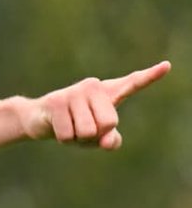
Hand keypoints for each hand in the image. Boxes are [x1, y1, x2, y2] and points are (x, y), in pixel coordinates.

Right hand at [16, 60, 170, 149]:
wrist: (40, 120)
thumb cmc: (74, 127)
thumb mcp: (96, 138)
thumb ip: (110, 140)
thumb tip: (110, 140)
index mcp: (108, 94)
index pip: (132, 84)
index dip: (150, 77)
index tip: (167, 66)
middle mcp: (94, 87)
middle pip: (108, 124)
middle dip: (94, 136)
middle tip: (82, 129)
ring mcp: (75, 92)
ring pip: (87, 132)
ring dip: (77, 139)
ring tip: (70, 128)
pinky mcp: (56, 101)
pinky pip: (68, 135)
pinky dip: (63, 139)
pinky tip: (57, 128)